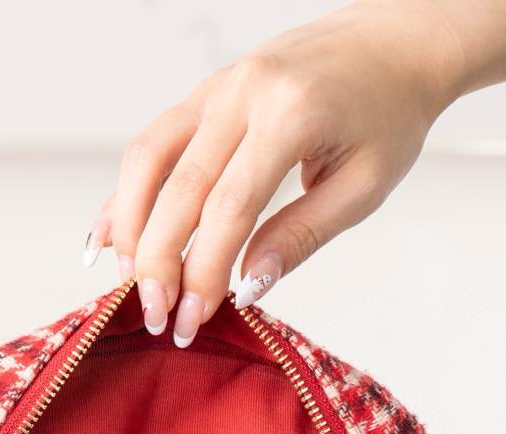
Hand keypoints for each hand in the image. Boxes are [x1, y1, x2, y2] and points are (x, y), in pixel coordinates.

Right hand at [82, 2, 461, 345]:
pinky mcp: (207, 92)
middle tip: (156, 317)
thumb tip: (249, 287)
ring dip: (130, 225)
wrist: (394, 41)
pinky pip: (154, 143)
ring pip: (149, 158)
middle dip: (159, 262)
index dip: (203, 271)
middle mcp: (244, 91)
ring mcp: (219, 86)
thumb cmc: (387, 114)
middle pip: (179, 188)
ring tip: (129, 281)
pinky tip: (111, 233)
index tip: (192, 320)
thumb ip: (302, 235)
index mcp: (290, 114)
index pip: (229, 208)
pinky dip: (128, 191)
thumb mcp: (363, 186)